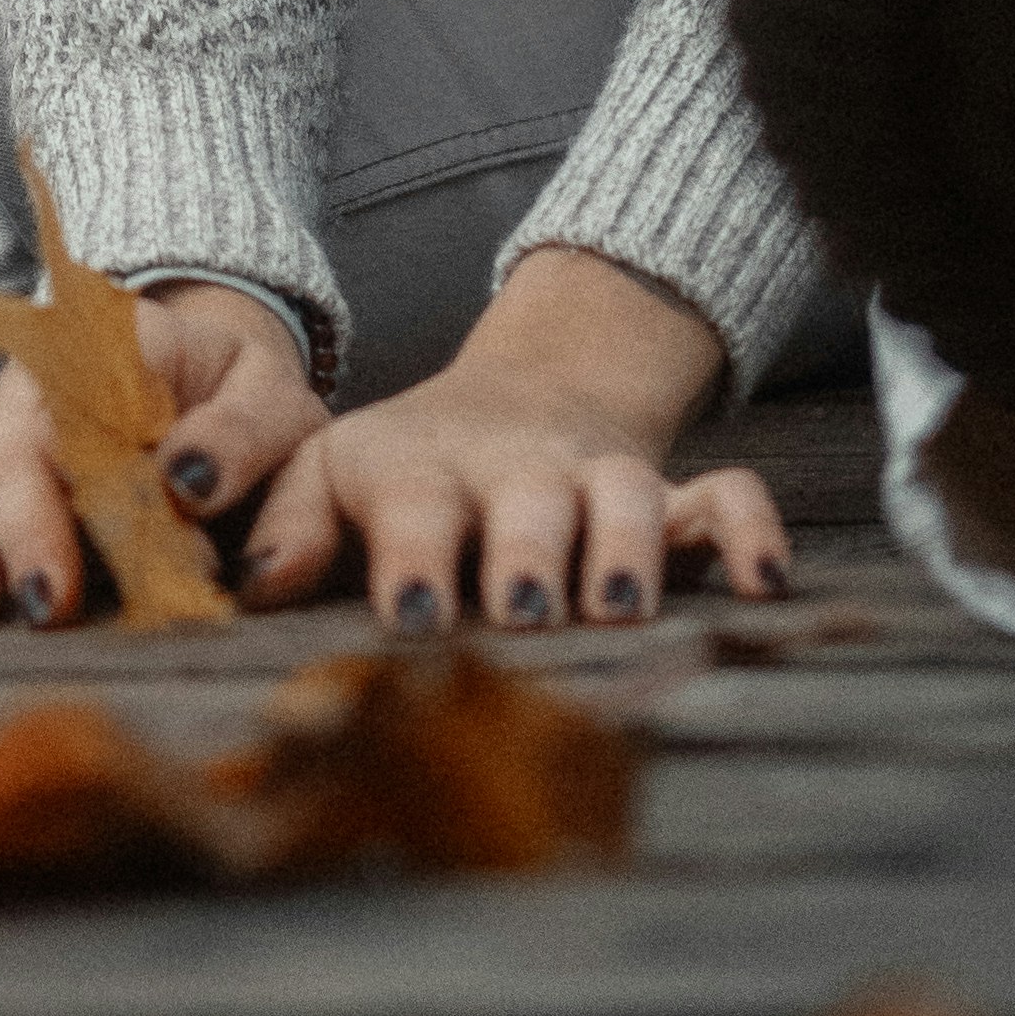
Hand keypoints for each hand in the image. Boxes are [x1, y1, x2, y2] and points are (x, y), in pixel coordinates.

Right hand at [0, 280, 322, 624]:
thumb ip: (245, 433)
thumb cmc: (242, 402)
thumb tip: (189, 481)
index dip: (89, 497)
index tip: (99, 571)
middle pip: (3, 458)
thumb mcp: (273, 399)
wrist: (210, 384)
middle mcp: (33, 399)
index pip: (82, 419)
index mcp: (108, 356)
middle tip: (42, 606)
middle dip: (16, 533)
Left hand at [236, 247, 789, 631]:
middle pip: (531, 499)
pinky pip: (725, 494)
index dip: (416, 557)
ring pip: (628, 496)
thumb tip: (249, 584)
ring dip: (626, 550)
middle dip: (529, 554)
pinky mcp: (666, 492)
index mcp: (421, 468)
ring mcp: (598, 477)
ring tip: (619, 611)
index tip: (416, 617)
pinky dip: (751, 529)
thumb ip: (287, 523)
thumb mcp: (329, 473)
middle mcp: (517, 469)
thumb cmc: (401, 469)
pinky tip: (765, 584)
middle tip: (523, 613)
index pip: (416, 504)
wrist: (513, 399)